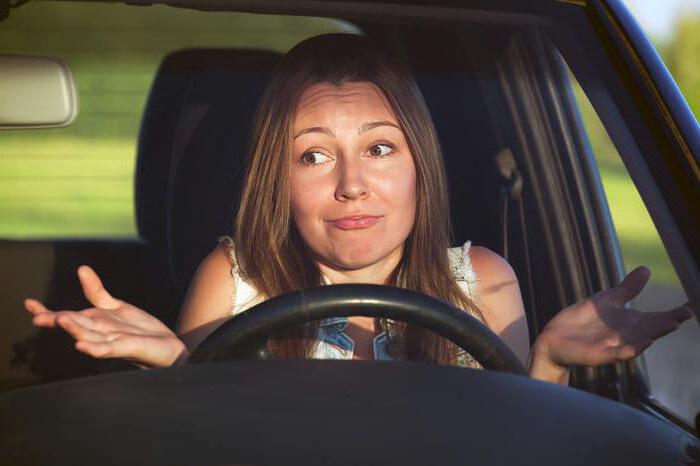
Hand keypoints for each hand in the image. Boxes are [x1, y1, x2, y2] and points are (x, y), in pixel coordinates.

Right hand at [25, 265, 186, 367]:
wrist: (168, 346)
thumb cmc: (140, 331)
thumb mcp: (116, 307)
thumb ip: (96, 292)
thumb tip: (81, 269)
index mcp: (94, 322)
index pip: (67, 316)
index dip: (48, 312)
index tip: (29, 304)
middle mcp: (99, 333)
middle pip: (75, 325)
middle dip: (57, 320)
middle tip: (37, 317)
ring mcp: (111, 342)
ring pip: (88, 335)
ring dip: (74, 329)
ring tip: (60, 320)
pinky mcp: (126, 348)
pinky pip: (107, 349)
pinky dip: (94, 348)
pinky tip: (81, 345)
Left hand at [530, 266, 691, 382]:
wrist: (554, 339)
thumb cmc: (582, 321)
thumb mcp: (606, 301)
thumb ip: (627, 289)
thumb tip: (646, 269)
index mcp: (629, 323)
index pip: (655, 318)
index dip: (672, 314)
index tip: (689, 307)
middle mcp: (625, 336)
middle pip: (650, 329)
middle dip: (666, 323)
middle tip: (683, 315)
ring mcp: (613, 346)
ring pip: (637, 341)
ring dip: (652, 334)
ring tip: (670, 325)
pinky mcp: (598, 354)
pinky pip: (617, 353)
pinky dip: (629, 349)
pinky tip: (642, 343)